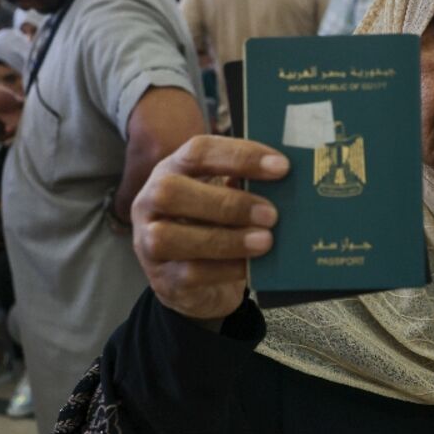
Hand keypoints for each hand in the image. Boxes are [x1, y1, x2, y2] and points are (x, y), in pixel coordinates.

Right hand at [132, 135, 289, 319]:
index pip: (198, 152)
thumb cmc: (215, 227)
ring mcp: (148, 241)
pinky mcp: (161, 278)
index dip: (239, 156)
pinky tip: (251, 266)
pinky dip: (224, 268)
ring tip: (266, 241)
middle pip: (172, 191)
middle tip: (271, 214)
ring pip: (171, 237)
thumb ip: (246, 186)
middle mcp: (151, 202)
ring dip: (225, 239)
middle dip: (227, 203)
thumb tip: (286, 180)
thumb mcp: (227, 200)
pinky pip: (188, 273)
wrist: (195, 282)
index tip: (282, 166)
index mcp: (173, 170)